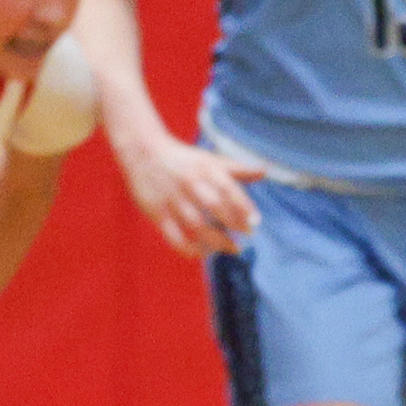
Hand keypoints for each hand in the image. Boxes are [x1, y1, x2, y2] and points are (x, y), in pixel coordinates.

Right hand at [116, 130, 262, 255]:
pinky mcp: (157, 213)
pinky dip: (190, 249)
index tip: (255, 222)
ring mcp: (172, 199)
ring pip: (196, 225)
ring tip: (230, 248)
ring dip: (216, 241)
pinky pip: (175, 237)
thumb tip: (263, 171)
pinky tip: (202, 253)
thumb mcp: (209, 159)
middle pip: (214, 206)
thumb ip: (236, 169)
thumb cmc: (183, 159)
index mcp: (205, 169)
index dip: (243, 206)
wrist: (142, 151)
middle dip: (233, 225)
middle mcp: (190, 183)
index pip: (228, 188)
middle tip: (244, 238)